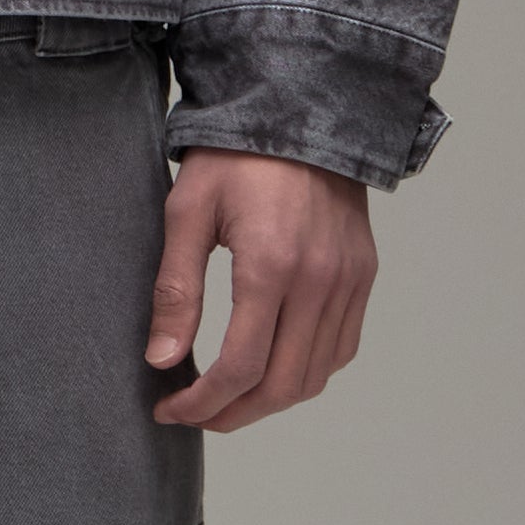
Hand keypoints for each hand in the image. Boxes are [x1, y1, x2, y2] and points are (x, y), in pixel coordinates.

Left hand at [146, 150, 375, 431]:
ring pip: (314, 377)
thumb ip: (175, 291)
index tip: (168, 409)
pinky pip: (340, 349)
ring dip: (269, 401)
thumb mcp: (188, 213)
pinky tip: (271, 367)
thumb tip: (161, 360)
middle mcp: (319, 281)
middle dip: (232, 414)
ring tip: (227, 397)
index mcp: (271, 265)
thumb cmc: (235, 157)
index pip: (240, 368)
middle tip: (193, 414)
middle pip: (281, 385)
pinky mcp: (363, 276)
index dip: (201, 403)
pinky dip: (306, 373)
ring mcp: (349, 281)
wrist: (302, 111)